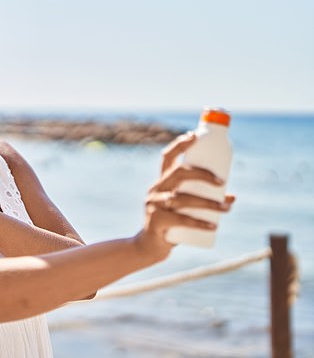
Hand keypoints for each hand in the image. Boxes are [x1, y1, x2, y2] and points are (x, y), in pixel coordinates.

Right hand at [136, 132, 235, 259]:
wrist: (149, 246)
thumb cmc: (171, 223)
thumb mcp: (185, 208)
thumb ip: (205, 200)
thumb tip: (233, 197)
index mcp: (161, 181)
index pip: (168, 157)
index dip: (180, 145)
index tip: (194, 135)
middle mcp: (155, 189)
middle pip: (178, 174)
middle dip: (202, 174)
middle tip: (222, 181)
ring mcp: (153, 205)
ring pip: (182, 199)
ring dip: (208, 203)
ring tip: (226, 208)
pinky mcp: (156, 221)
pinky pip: (180, 220)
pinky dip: (199, 223)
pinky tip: (213, 226)